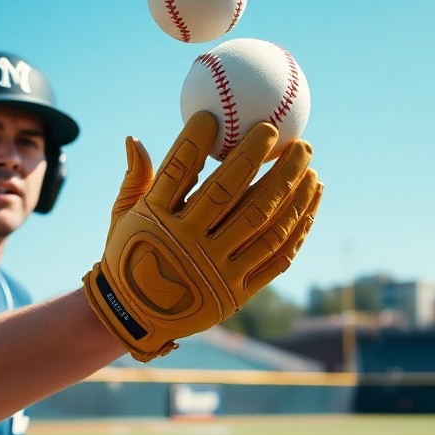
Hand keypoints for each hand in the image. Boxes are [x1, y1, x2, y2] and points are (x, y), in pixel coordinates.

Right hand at [83, 111, 321, 360]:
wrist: (133, 317)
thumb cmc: (129, 256)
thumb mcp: (122, 219)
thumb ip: (134, 179)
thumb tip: (133, 139)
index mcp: (155, 220)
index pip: (177, 172)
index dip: (195, 142)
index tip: (213, 116)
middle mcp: (185, 243)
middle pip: (228, 192)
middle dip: (255, 156)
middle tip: (276, 131)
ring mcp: (213, 270)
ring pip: (261, 222)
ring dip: (289, 188)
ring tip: (307, 162)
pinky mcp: (236, 293)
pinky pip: (276, 256)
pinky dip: (298, 225)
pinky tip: (311, 198)